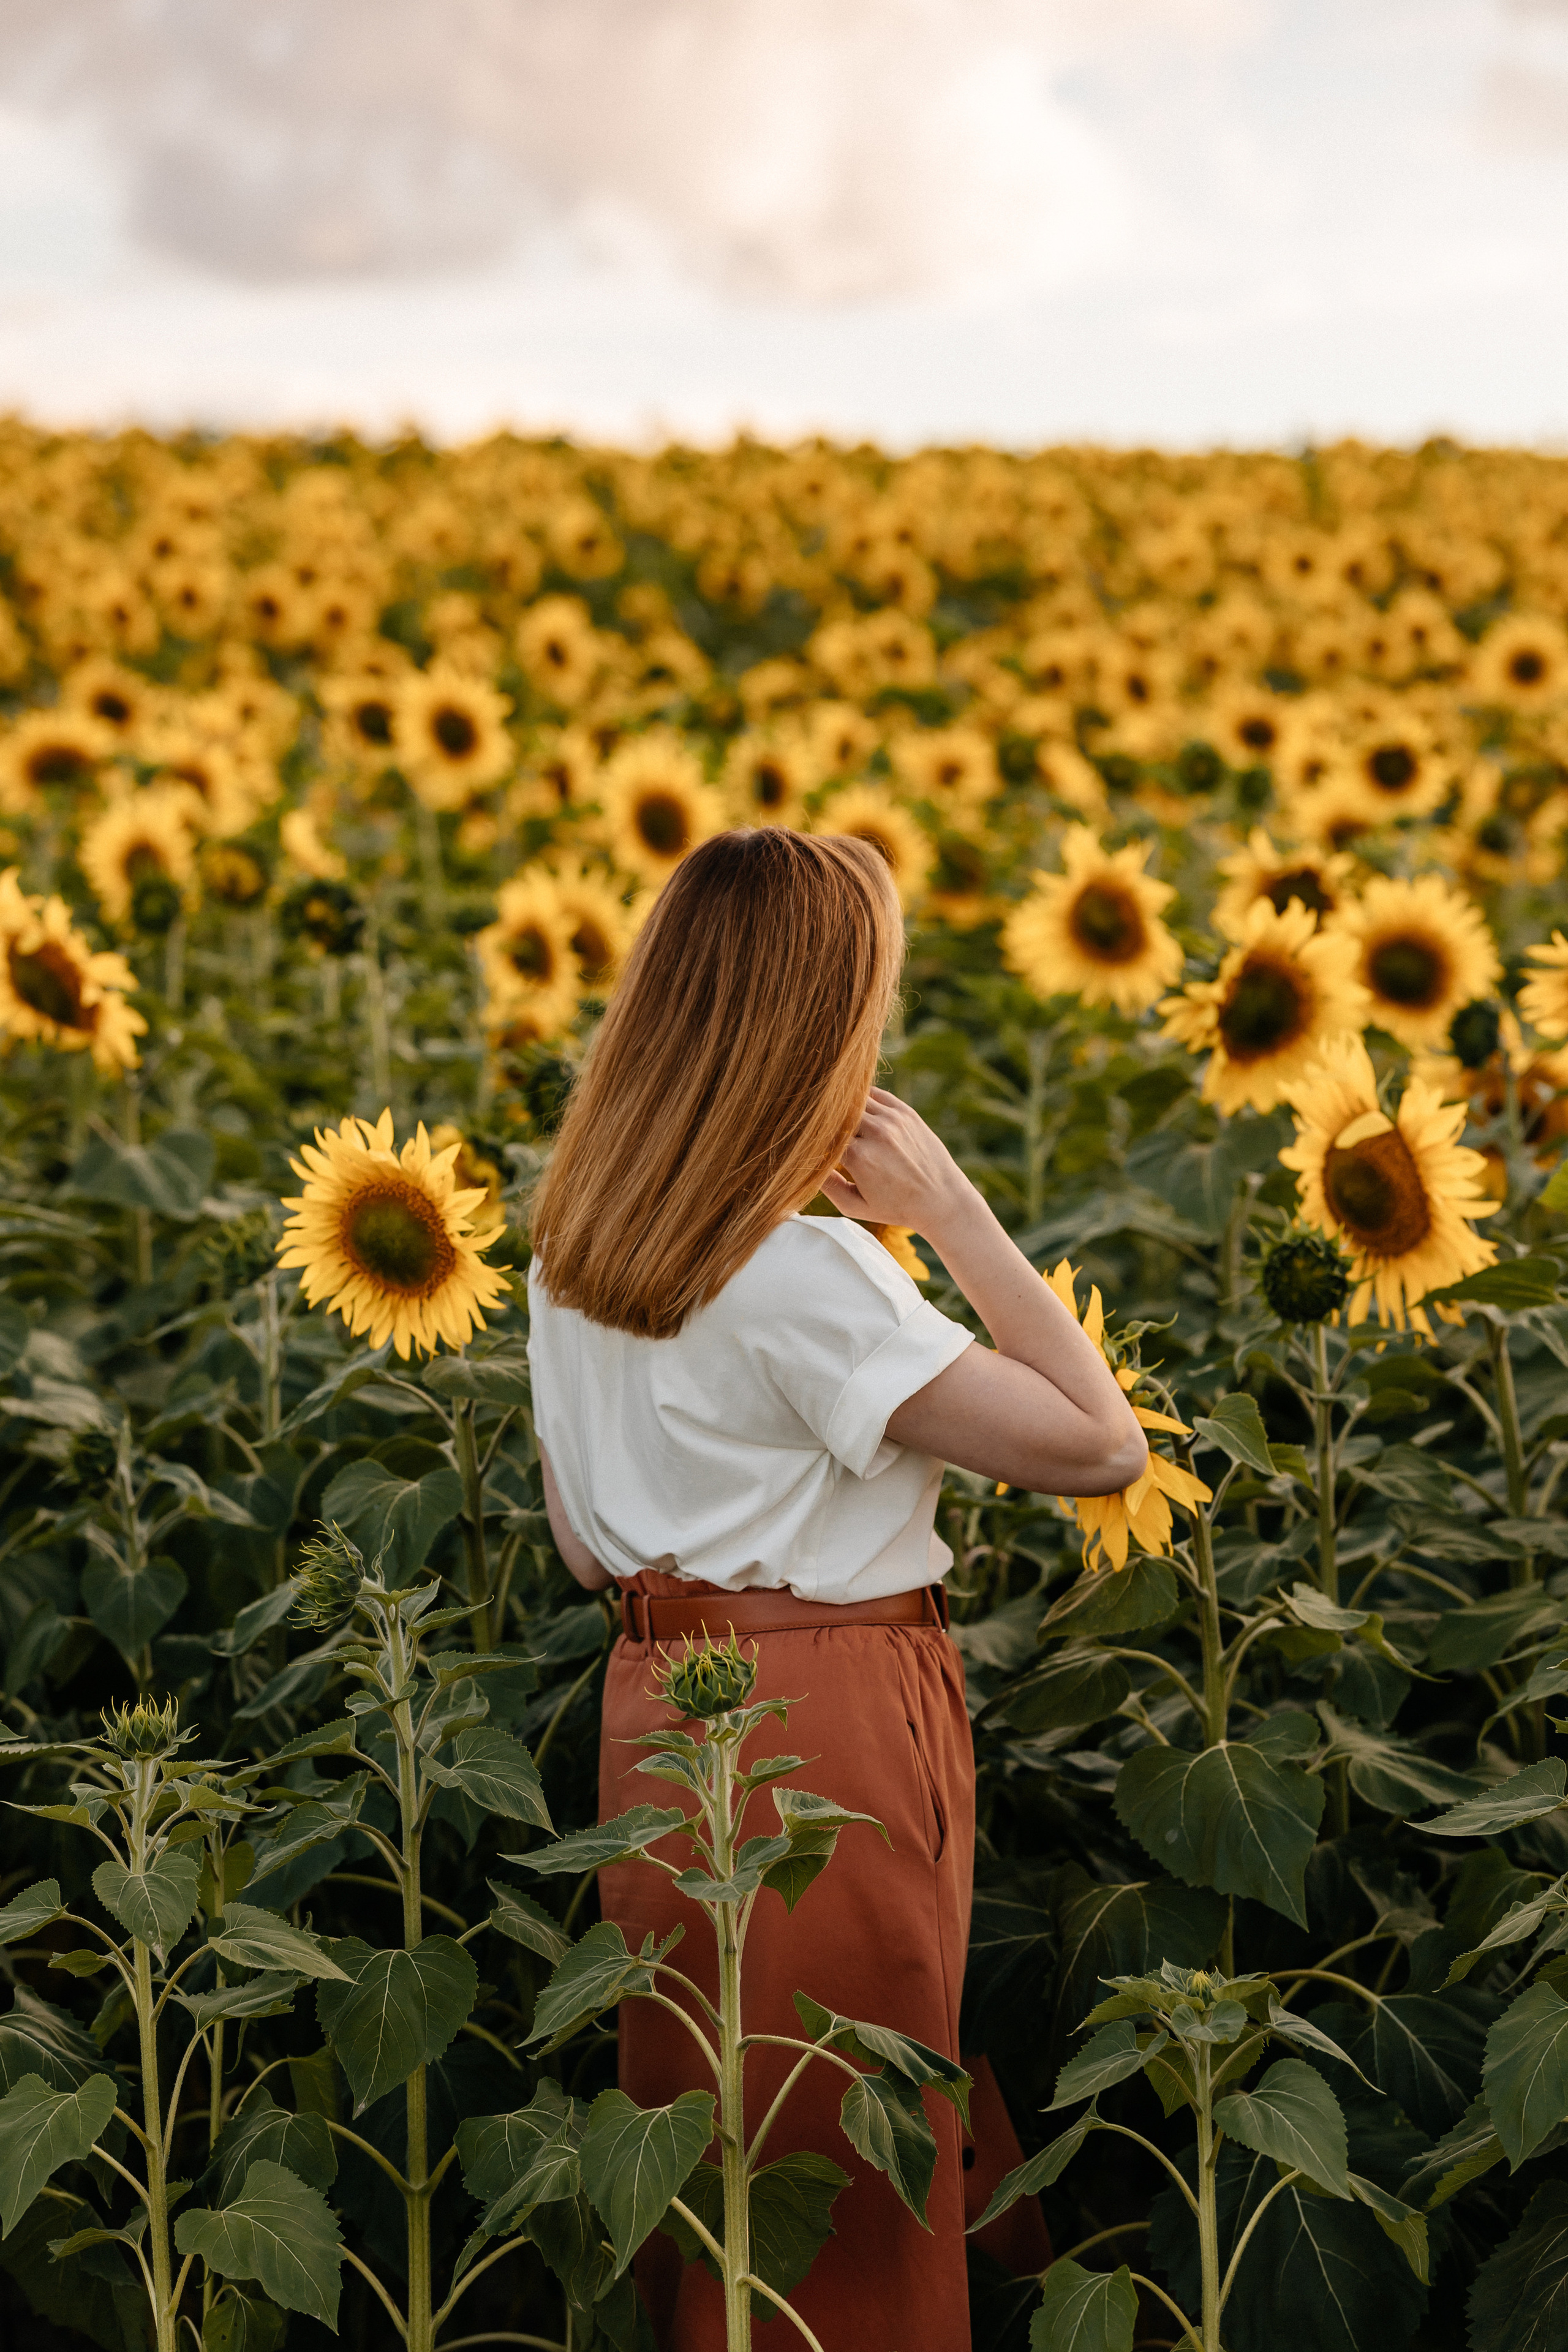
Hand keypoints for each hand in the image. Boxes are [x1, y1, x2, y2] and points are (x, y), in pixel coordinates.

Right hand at [819, 1088, 974, 1239]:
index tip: (807, 1143)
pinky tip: (856, 1107)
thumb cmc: (897, 1208)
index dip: (812, 1138)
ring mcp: (893, 1119)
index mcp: (859, 1157)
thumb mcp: (857, 1207)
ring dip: (843, 1107)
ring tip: (835, 1116)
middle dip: (825, 1120)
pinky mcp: (906, 1112)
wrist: (942, 1199)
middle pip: (835, 1113)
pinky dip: (862, 1098)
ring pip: (855, 1100)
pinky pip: (876, 1094)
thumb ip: (829, 1186)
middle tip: (816, 1126)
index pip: (821, 1135)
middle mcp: (876, 1133)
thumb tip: (806, 1166)